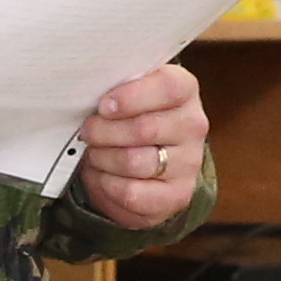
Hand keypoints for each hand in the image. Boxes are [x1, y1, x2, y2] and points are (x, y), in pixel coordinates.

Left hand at [77, 65, 208, 229]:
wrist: (145, 159)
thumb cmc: (129, 117)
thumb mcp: (125, 91)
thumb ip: (115, 85)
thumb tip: (88, 90)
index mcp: (184, 90)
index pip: (168, 87)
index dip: (131, 97)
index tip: (104, 105)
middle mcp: (193, 125)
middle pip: (143, 129)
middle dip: (103, 131)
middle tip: (88, 131)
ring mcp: (189, 163)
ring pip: (133, 162)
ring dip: (103, 158)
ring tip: (96, 153)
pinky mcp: (177, 195)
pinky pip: (132, 193)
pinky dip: (107, 185)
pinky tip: (104, 175)